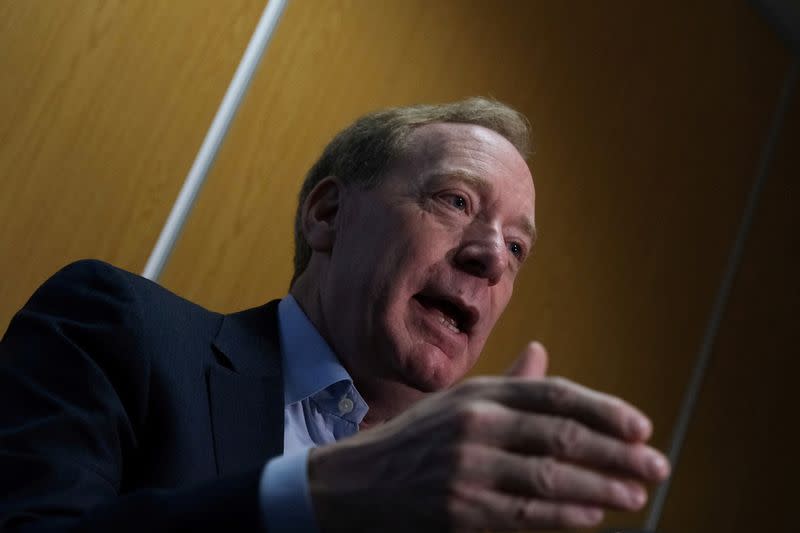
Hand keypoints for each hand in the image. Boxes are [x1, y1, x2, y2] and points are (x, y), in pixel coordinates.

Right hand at [308, 342, 669, 531]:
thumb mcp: (458, 402)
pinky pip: (523, 513)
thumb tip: (542, 353)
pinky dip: (562, 515)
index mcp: (480, 394)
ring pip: (549, 477)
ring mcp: (467, 468)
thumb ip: (507, 383)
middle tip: (657, 466)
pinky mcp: (460, 510)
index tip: (642, 427)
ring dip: (600, 488)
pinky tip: (593, 516)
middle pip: (561, 437)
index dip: (603, 410)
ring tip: (636, 495)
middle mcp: (475, 425)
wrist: (356, 484)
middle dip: (616, 453)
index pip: (554, 395)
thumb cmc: (416, 440)